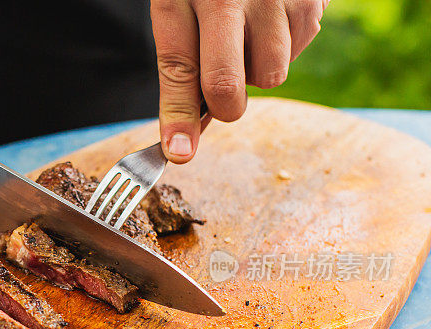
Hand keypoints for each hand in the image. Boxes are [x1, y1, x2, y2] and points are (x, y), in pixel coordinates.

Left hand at [151, 0, 327, 162]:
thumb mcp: (180, 5)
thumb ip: (182, 65)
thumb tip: (186, 135)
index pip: (179, 70)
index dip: (178, 118)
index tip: (179, 153)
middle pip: (229, 87)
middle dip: (224, 106)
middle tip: (221, 92)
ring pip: (270, 75)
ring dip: (256, 68)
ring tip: (246, 32)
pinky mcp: (310, 0)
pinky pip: (297, 52)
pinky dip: (282, 46)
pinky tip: (269, 18)